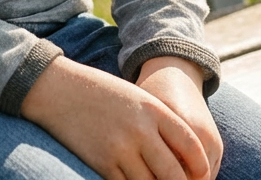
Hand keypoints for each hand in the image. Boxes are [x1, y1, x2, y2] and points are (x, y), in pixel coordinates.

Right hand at [20, 55, 211, 179]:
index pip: (190, 146)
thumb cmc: (102, 92)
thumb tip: (183, 158)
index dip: (201, 167)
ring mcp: (121, 149)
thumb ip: (160, 123)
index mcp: (153, 109)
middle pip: (175, 174)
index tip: (202, 176)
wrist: (58, 88)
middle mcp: (140, 130)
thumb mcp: (135, 97)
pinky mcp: (102, 163)